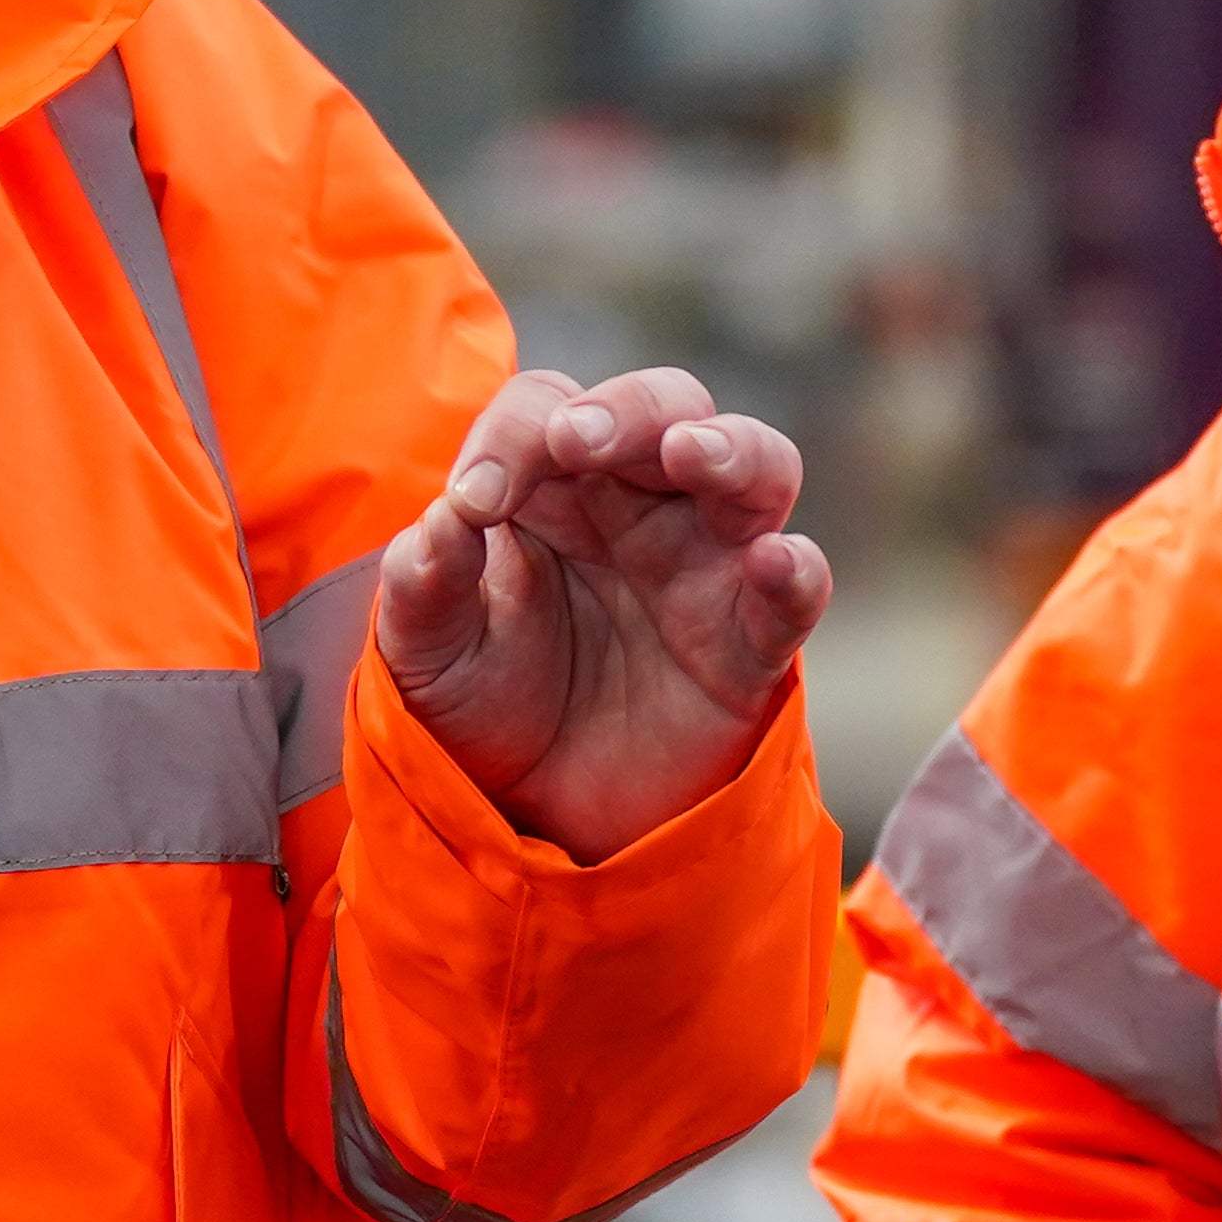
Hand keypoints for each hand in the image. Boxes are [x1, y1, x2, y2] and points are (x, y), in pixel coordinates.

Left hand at [371, 368, 830, 863]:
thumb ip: (424, 580)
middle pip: (666, 406)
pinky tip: (775, 562)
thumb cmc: (485, 701)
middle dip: (628, 408)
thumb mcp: (426, 648)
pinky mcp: (750, 644)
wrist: (536, 815)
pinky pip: (796, 592)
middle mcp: (640, 504)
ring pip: (757, 466)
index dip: (513, 434)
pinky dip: (797, 571)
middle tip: (576, 438)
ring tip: (690, 453)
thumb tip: (442, 520)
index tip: (475, 502)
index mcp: (555, 483)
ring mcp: (706, 565)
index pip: (548, 407)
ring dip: (731, 449)